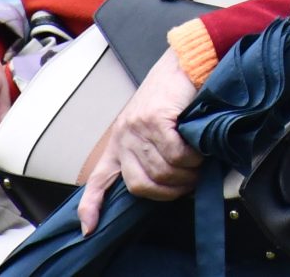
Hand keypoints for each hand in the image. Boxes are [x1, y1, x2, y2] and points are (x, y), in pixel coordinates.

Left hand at [78, 54, 201, 232]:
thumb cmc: (175, 94)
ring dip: (187, 174)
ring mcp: (137, 127)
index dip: (92, 206)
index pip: (99, 180)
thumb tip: (169, 182)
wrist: (185, 61)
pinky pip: (176, 154)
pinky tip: (199, 150)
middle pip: (143, 185)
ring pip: (163, 171)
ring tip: (200, 164)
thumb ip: (153, 151)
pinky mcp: (154, 119)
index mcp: (119, 141)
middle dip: (172, 190)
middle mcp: (123, 136)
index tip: (89, 229)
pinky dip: (192, 158)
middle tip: (191, 180)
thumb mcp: (153, 124)